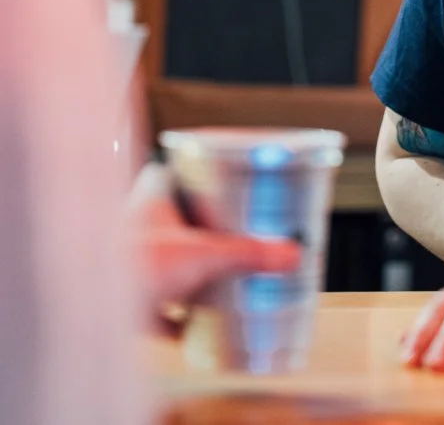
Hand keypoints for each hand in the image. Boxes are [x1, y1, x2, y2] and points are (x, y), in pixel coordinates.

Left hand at [129, 162, 300, 328]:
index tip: (215, 181)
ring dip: (183, 271)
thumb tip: (288, 254)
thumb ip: (248, 254)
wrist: (93, 305)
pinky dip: (172, 318)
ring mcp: (129, 262)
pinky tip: (190, 330)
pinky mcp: (126, 299)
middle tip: (224, 233)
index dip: (189, 177)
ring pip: (160, 262)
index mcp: (151, 197)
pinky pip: (154, 307)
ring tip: (214, 278)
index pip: (169, 174)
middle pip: (171, 220)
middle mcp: (135, 225)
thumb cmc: (135, 263)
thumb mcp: (205, 254)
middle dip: (195, 229)